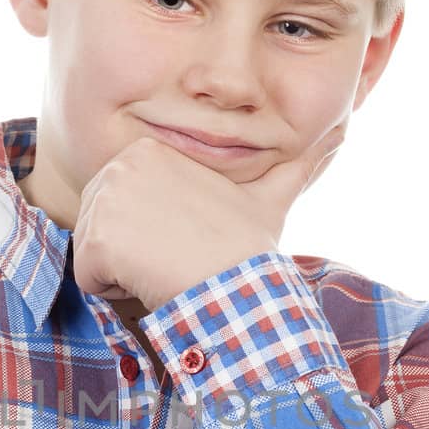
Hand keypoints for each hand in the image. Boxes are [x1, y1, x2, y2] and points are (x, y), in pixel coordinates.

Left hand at [72, 123, 345, 310]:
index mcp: (148, 151)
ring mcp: (103, 202)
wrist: (238, 284)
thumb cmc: (249, 248)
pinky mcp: (94, 241)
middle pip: (102, 228)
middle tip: (176, 257)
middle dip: (134, 254)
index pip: (124, 209)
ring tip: (166, 266)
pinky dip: (114, 292)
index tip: (186, 241)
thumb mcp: (269, 198)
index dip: (154, 235)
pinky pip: (87, 278)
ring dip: (125, 273)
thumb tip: (341, 137)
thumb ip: (293, 168)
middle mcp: (119, 166)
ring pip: (93, 254)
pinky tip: (151, 280)